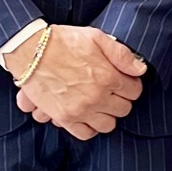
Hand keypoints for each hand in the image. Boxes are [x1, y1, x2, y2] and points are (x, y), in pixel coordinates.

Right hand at [7, 25, 145, 138]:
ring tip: (100, 104)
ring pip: (108, 125)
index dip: (131, 84)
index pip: (135, 91)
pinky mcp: (65, 118)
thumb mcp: (96, 37)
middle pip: (124, 109)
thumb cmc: (63, 41)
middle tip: (111, 91)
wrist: (31, 51)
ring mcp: (81, 110)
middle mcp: (97, 97)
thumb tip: (140, 70)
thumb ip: (121, 54)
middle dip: (120, 99)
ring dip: (107, 115)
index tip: (123, 80)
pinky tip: (88, 116)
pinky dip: (90, 127)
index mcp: (108, 76)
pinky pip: (86, 133)